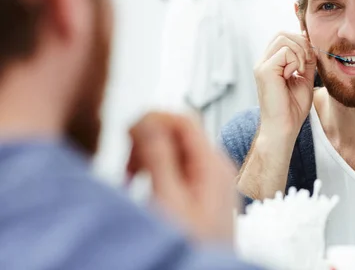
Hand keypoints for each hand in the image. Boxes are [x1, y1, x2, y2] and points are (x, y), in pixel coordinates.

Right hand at [126, 112, 237, 244]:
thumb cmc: (193, 245)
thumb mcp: (168, 199)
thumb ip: (158, 156)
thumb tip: (146, 120)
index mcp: (212, 163)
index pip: (183, 118)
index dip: (153, 119)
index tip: (128, 134)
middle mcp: (215, 167)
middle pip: (177, 132)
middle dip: (147, 142)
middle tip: (130, 166)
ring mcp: (209, 179)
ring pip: (173, 150)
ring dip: (148, 158)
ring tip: (134, 180)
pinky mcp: (201, 192)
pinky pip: (176, 168)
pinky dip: (155, 172)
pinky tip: (145, 189)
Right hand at [254, 31, 316, 140]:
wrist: (284, 127)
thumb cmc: (293, 109)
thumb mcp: (304, 79)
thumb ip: (306, 60)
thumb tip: (308, 41)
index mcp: (271, 63)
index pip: (283, 37)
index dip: (300, 41)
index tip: (309, 58)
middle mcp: (263, 61)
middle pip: (282, 33)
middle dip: (301, 43)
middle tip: (307, 63)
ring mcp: (261, 65)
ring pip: (284, 39)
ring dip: (300, 52)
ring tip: (301, 71)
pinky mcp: (264, 70)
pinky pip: (285, 51)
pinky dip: (296, 61)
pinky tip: (295, 75)